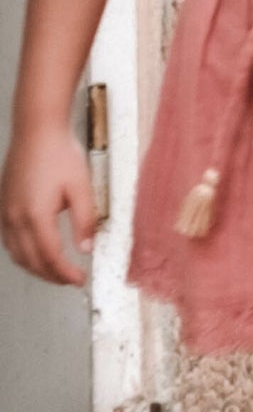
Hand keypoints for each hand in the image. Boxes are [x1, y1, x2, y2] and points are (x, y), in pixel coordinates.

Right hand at [1, 123, 97, 285]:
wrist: (36, 131)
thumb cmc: (59, 154)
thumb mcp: (82, 188)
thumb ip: (84, 221)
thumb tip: (86, 248)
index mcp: (36, 215)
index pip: (50, 257)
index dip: (65, 274)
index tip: (79, 280)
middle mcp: (15, 217)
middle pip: (31, 261)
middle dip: (52, 275)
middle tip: (70, 279)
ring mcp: (5, 211)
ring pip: (16, 253)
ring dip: (36, 267)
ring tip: (56, 271)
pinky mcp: (3, 205)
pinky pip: (9, 239)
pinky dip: (22, 253)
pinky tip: (36, 252)